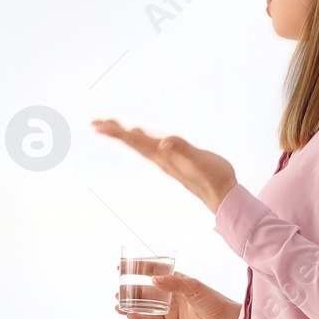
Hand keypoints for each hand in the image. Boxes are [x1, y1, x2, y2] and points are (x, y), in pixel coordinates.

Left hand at [91, 119, 238, 213]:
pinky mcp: (174, 162)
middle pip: (132, 143)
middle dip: (114, 132)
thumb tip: (163, 142)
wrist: (222, 195)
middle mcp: (162, 159)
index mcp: (164, 156)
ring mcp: (167, 161)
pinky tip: (140, 135)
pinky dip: (141, 139)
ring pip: (140, 145)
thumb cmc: (213, 177)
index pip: (135, 141)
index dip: (117, 133)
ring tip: (111, 127)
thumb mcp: (199, 161)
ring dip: (125, 136)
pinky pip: (151, 148)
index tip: (99, 125)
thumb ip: (182, 149)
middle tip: (95, 123)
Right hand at [121, 272, 238, 318]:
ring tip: (118, 305)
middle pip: (146, 290)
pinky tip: (130, 317)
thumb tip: (153, 279)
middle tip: (117, 291)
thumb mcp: (194, 287)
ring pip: (147, 306)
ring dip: (133, 305)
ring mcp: (171, 309)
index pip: (153, 272)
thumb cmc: (213, 300)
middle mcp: (171, 294)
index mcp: (176, 280)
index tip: (121, 267)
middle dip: (131, 290)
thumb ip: (174, 284)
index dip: (137, 269)